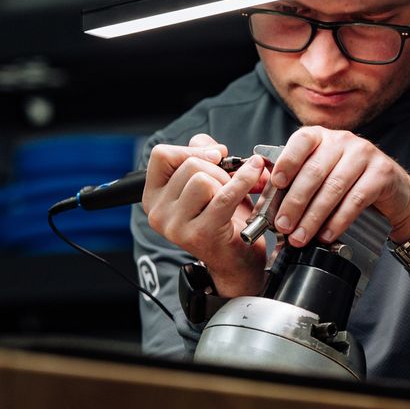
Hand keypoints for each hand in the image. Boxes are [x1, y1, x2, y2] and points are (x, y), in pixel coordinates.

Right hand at [142, 133, 268, 296]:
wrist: (237, 261)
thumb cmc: (224, 218)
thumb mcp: (209, 182)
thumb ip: (203, 155)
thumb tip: (212, 147)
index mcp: (153, 197)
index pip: (161, 155)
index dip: (190, 149)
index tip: (215, 157)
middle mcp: (158, 213)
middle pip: (188, 165)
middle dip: (218, 169)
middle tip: (230, 184)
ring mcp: (176, 226)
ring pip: (202, 178)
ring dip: (226, 182)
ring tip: (233, 197)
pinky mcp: (200, 233)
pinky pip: (223, 195)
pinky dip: (243, 181)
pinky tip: (256, 176)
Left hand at [270, 127, 409, 246]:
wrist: (393, 191)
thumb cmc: (349, 183)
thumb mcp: (321, 174)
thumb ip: (296, 181)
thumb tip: (266, 200)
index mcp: (322, 136)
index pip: (301, 141)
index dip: (287, 162)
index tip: (276, 184)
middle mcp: (343, 141)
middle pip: (314, 171)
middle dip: (295, 202)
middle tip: (283, 226)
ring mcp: (365, 154)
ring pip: (333, 187)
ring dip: (313, 217)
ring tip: (300, 236)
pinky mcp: (381, 173)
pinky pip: (355, 199)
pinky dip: (338, 220)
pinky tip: (327, 234)